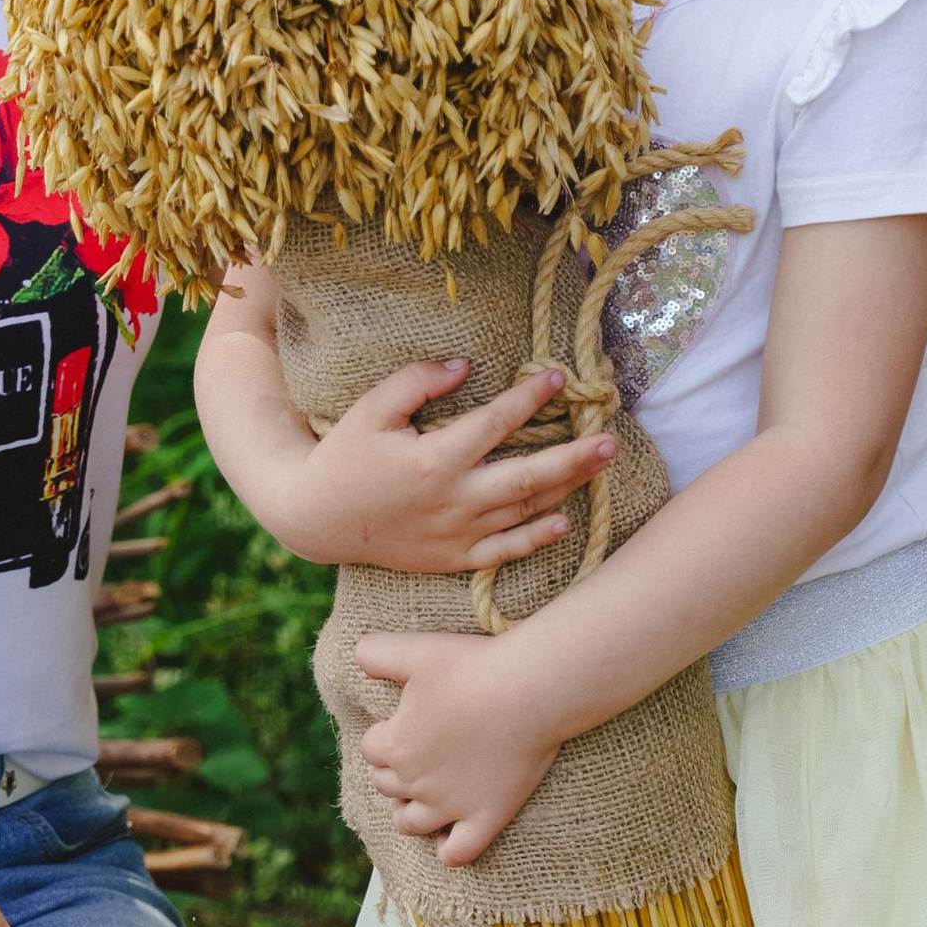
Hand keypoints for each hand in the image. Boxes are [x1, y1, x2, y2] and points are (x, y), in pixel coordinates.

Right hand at [273, 355, 613, 573]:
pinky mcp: (452, 558)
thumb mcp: (371, 410)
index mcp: (434, 459)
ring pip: (523, 512)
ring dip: (566, 490)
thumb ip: (417, 382)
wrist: (315, 519)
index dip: (529, 399)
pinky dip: (535, 538)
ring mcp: (456, 534)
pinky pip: (503, 552)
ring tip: (599, 468)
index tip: (557, 378)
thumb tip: (464, 367)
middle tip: (611, 440)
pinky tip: (563, 521)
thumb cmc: (343, 456)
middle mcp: (453, 500)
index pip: (496, 423)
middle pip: (528, 476)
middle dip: (574, 458)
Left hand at [356, 629, 563, 865]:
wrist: (531, 689)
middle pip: (385, 786)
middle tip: (419, 751)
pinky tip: (448, 836)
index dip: (386, 734)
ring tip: (422, 797)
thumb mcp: (417, 650)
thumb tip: (356, 656)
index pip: (370, 749)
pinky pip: (458, 852)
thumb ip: (376, 652)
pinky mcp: (486, 818)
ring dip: (408, 812)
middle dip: (394, 771)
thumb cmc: (474, 666)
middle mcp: (415, 782)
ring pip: (409, 824)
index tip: (407, 720)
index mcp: (395, 745)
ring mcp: (450, 806)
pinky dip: (447, 850)